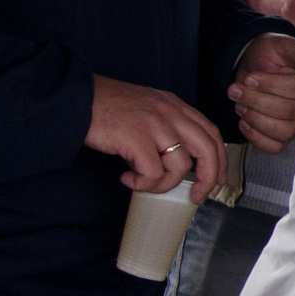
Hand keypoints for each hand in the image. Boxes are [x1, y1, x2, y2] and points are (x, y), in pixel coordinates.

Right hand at [86, 74, 224, 198]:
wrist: (75, 98)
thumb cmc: (105, 108)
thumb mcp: (145, 110)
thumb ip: (163, 129)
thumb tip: (173, 163)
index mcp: (174, 105)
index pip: (210, 132)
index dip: (219, 158)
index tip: (218, 179)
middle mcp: (170, 112)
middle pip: (207, 150)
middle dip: (207, 178)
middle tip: (196, 197)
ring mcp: (154, 124)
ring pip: (180, 166)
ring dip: (162, 184)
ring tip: (142, 182)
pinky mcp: (136, 138)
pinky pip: (153, 173)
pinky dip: (142, 182)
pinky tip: (126, 177)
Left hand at [230, 35, 294, 153]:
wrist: (254, 67)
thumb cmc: (270, 55)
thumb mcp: (282, 45)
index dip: (271, 86)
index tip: (250, 78)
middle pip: (289, 111)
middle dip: (257, 100)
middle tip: (236, 89)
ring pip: (283, 130)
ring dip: (255, 118)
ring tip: (239, 103)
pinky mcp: (286, 136)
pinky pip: (274, 146)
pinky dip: (256, 137)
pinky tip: (244, 121)